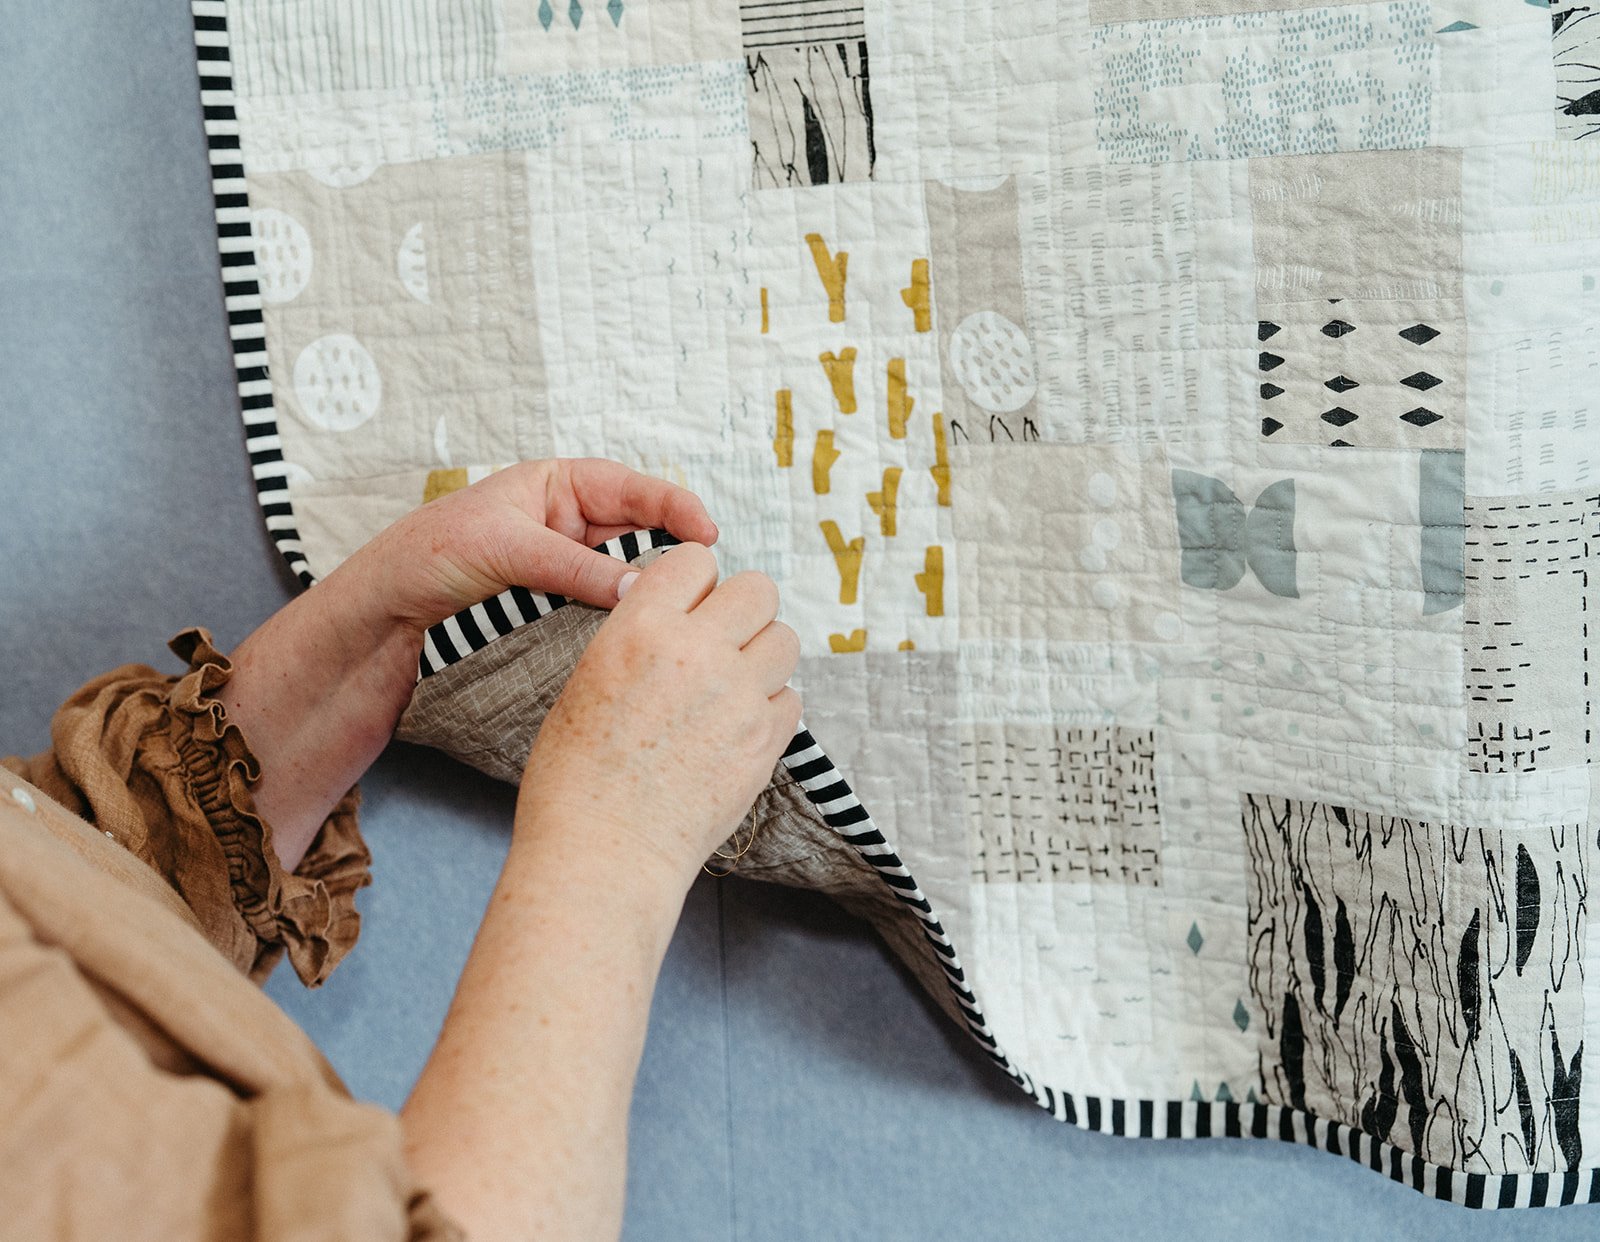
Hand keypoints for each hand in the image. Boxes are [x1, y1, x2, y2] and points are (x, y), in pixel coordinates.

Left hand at [218, 458, 718, 872]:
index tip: (708, 534)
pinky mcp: (559, 609)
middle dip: (674, 550)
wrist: (381, 617)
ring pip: (628, 575)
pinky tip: (643, 634)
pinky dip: (627, 619)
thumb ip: (572, 568)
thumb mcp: (503, 550)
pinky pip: (606, 608)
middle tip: (706, 578)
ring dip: (652, 590)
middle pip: (641, 531)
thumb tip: (637, 589)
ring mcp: (567, 567)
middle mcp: (569, 522)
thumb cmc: (426, 557)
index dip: (675, 506)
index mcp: (557, 484)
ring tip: (683, 609)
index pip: (632, 486)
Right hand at [515, 543, 801, 889]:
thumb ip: (640, 639)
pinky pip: (792, 698)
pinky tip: (739, 728)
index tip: (690, 607)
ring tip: (733, 686)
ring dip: (764, 655)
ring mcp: (738, 697)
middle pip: (758, 590)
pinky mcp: (765, 742)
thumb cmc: (575, 777)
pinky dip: (772, 707)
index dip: (696, 582)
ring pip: (785, 640)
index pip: (696, 561)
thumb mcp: (587, 682)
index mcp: (640, 628)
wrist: (603, 853)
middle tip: (722, 641)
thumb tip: (677, 619)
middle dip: (743, 610)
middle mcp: (696, 652)